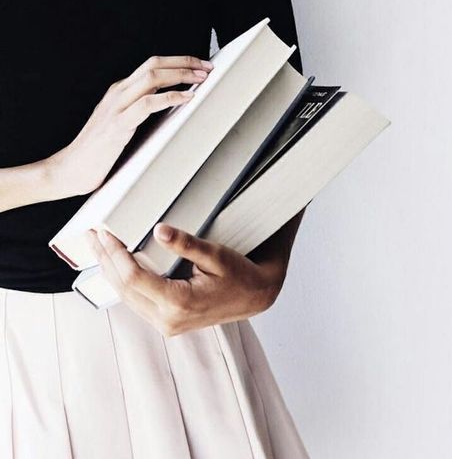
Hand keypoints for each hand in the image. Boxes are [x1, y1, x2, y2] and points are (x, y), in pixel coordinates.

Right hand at [47, 55, 212, 197]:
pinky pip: (148, 104)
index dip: (177, 62)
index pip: (151, 65)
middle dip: (184, 62)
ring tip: (201, 78)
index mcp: (119, 91)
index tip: (198, 65)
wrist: (70, 169)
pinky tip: (187, 98)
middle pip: (154, 64)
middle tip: (206, 67)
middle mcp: (118, 93)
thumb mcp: (119, 124)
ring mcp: (117, 107)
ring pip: (152, 77)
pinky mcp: (119, 124)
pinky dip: (170, 97)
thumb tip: (166, 109)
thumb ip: (137, 112)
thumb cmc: (97, 152)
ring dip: (181, 75)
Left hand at [86, 223, 283, 336]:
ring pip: (126, 297)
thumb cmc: (239, 275)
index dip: (115, 255)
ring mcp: (166, 325)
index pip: (134, 278)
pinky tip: (116, 265)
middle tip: (92, 235)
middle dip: (105, 260)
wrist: (255, 297)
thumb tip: (159, 230)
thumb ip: (186, 244)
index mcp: (180, 303)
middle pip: (123, 289)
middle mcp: (168, 320)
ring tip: (98, 247)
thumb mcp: (216, 256)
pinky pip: (136, 302)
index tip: (105, 233)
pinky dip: (122, 281)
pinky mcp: (166, 323)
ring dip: (110, 271)